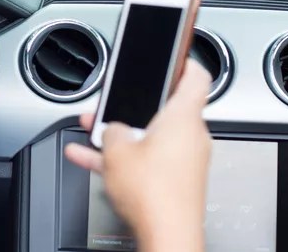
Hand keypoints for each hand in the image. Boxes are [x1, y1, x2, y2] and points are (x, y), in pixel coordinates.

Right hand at [64, 60, 211, 251]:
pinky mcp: (178, 181)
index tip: (172, 54)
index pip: (195, 76)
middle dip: (135, 105)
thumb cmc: (155, 193)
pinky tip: (91, 159)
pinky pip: (147, 159)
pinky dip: (125, 157)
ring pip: (151, 136)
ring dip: (124, 133)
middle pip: (165, 108)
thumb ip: (111, 129)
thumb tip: (112, 130)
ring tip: (94, 134)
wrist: (167, 237)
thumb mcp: (117, 149)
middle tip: (114, 103)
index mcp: (184, 116)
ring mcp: (186, 160)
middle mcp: (191, 135)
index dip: (183, 61)